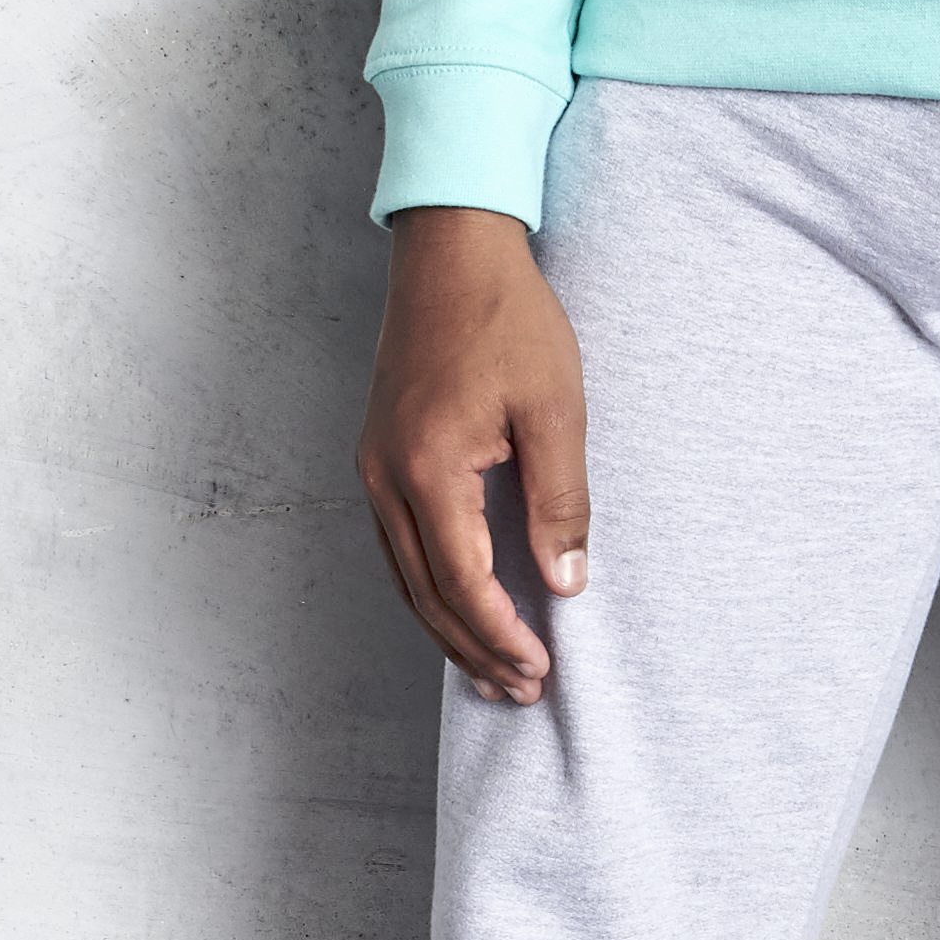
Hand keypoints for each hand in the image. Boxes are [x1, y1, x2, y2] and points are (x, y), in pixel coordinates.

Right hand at [358, 210, 593, 704]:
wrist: (450, 249)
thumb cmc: (507, 318)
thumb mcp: (554, 407)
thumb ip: (559, 500)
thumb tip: (564, 584)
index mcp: (429, 467)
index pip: (462, 581)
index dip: (500, 634)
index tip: (539, 669)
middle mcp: (386, 477)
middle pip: (426, 593)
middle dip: (473, 649)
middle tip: (521, 690)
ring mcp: (375, 467)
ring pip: (406, 576)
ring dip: (448, 628)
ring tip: (492, 670)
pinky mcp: (380, 454)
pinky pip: (399, 545)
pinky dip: (430, 588)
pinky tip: (459, 606)